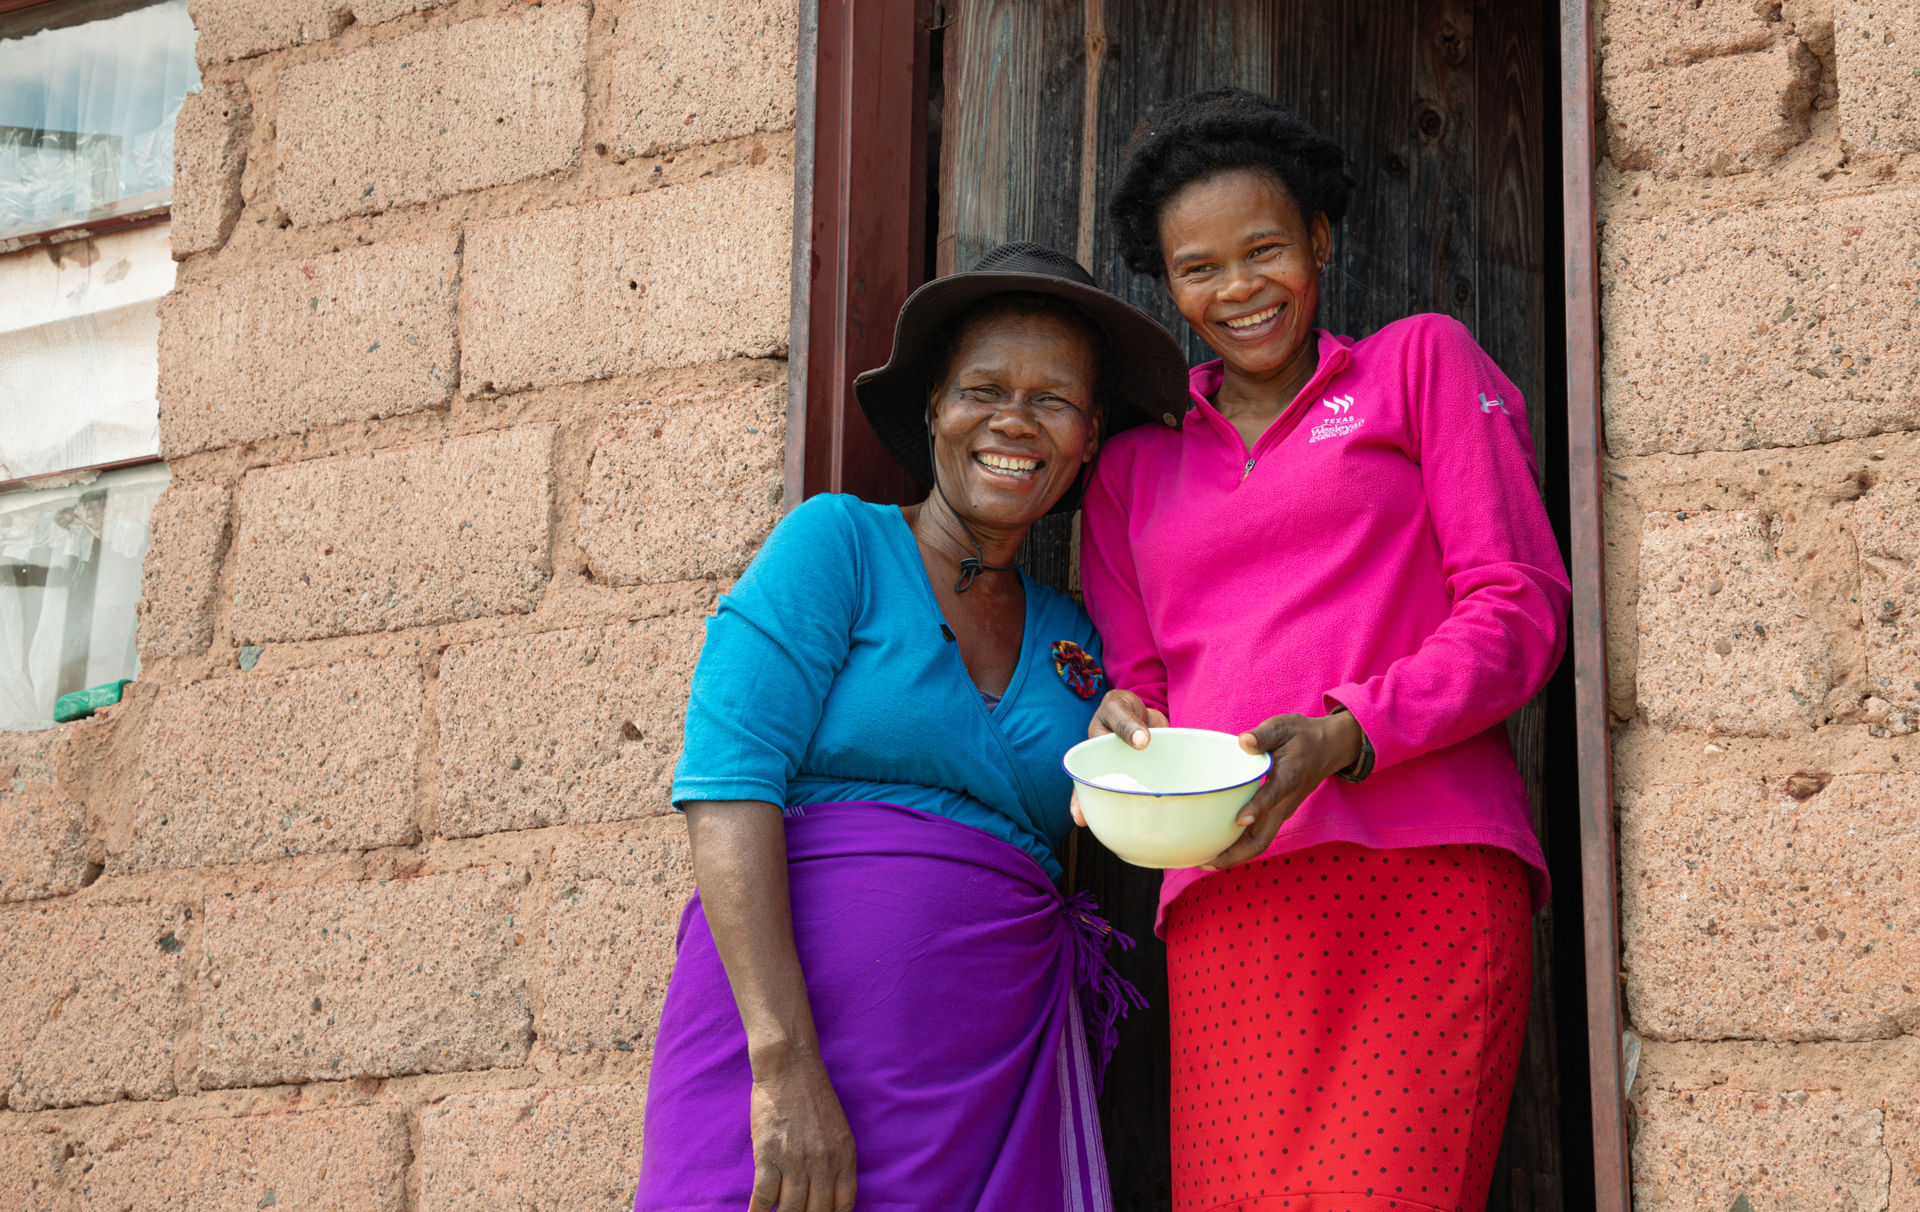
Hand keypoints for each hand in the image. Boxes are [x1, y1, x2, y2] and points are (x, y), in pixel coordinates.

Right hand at [747, 1052, 856, 1211]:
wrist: (789, 1067)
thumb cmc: (812, 1096)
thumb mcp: (837, 1129)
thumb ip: (836, 1161)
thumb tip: (826, 1194)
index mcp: (845, 1156)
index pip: (844, 1205)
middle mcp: (823, 1163)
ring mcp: (796, 1161)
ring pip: (790, 1211)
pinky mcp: (768, 1156)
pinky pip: (763, 1197)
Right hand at [1074, 690, 1169, 825]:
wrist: (1143, 704)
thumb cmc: (1121, 707)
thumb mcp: (1118, 707)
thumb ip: (1126, 722)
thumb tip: (1142, 741)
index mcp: (1094, 757)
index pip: (1084, 782)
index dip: (1079, 802)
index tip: (1079, 819)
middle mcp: (1111, 771)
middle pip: (1106, 796)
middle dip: (1106, 814)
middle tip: (1112, 828)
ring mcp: (1133, 774)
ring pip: (1132, 796)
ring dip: (1137, 809)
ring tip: (1141, 830)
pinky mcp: (1152, 773)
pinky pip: (1155, 786)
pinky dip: (1161, 795)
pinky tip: (1170, 810)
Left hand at [1203, 710, 1362, 870]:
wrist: (1328, 748)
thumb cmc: (1302, 736)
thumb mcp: (1285, 727)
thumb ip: (1264, 735)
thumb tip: (1244, 742)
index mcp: (1288, 778)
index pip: (1272, 796)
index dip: (1256, 809)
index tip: (1238, 820)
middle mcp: (1285, 803)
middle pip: (1262, 838)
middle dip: (1234, 854)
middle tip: (1204, 861)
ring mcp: (1281, 812)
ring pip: (1259, 842)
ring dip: (1234, 855)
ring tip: (1203, 862)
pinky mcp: (1276, 814)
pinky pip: (1258, 836)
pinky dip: (1238, 847)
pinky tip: (1217, 848)